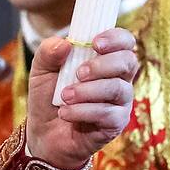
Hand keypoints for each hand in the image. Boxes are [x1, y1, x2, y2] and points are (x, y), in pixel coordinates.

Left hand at [25, 29, 137, 169]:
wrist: (43, 132)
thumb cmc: (48, 96)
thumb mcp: (40, 70)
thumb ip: (48, 52)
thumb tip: (65, 44)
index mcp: (104, 60)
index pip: (125, 42)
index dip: (116, 38)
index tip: (95, 43)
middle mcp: (118, 79)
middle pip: (128, 61)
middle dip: (103, 65)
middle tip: (79, 73)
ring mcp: (120, 102)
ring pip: (118, 89)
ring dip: (88, 91)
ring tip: (64, 96)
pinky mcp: (116, 124)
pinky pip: (108, 114)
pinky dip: (83, 111)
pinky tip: (65, 113)